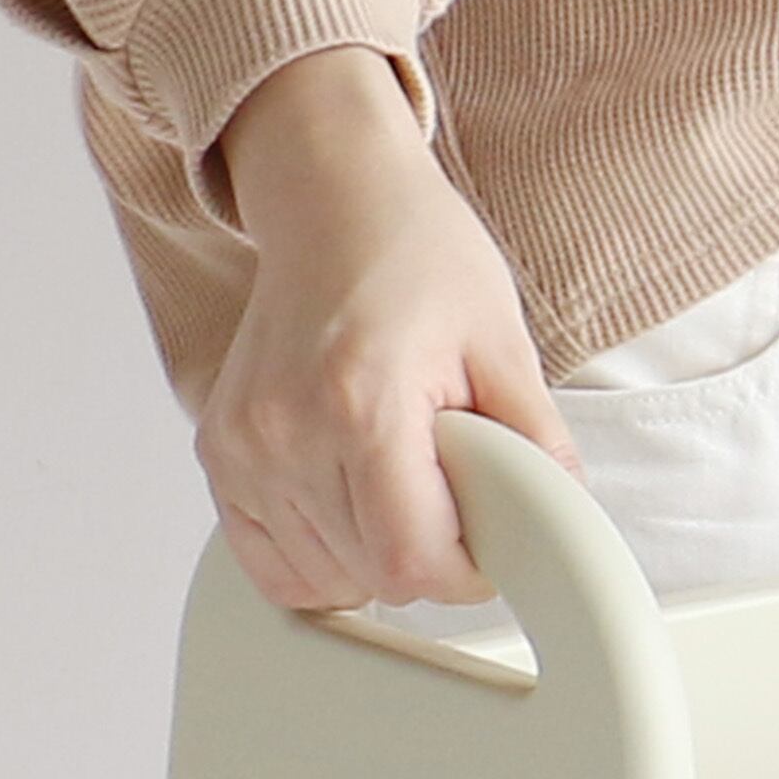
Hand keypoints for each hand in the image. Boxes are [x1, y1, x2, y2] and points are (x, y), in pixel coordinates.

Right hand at [197, 48, 574, 610]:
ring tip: (403, 486)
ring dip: (373, 559)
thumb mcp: (500, 338)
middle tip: (456, 499)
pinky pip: (267, 563)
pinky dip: (319, 559)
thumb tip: (559, 519)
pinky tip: (354, 513)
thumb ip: (534, 440)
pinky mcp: (219, 453)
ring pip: (320, 579)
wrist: (334, 199)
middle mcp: (284, 430)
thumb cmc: (415, 253)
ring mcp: (242, 446)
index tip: (489, 545)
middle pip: (368, 576)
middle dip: (429, 559)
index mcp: (360, 402)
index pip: (410, 559)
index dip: (464, 572)